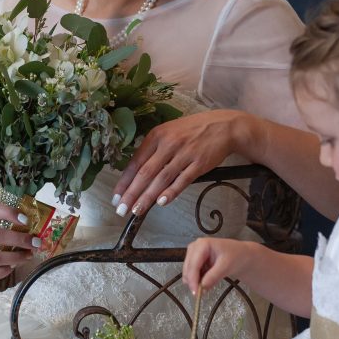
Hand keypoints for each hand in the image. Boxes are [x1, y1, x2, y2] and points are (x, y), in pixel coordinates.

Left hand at [112, 110, 257, 216]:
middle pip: (145, 173)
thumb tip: (136, 173)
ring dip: (148, 197)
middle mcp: (168, 144)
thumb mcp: (169, 132)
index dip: (124, 181)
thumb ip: (153, 150)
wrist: (223, 127)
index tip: (116, 197)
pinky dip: (171, 192)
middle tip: (121, 209)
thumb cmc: (192, 131)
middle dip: (131, 193)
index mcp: (157, 136)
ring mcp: (184, 154)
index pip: (136, 162)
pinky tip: (162, 203)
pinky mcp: (199, 164)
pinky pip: (182, 180)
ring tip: (137, 211)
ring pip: (161, 179)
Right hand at [182, 238, 251, 294]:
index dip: (193, 279)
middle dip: (193, 282)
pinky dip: (197, 280)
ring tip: (207, 286)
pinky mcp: (195, 260)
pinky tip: (206, 282)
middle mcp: (195, 247)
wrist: (241, 255)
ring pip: (188, 272)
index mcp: (202, 244)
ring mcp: (194, 253)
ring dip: (194, 281)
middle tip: (200, 294)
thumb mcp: (226, 266)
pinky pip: (191, 273)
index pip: (193, 264)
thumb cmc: (236, 257)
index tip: (196, 293)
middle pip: (188, 268)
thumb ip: (213, 276)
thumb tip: (201, 287)